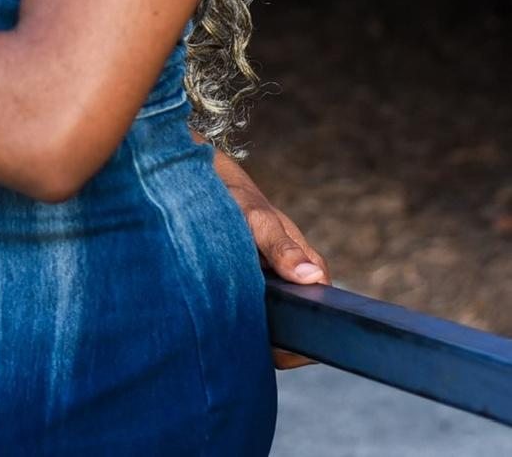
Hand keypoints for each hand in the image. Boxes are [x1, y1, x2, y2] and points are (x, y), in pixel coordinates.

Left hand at [211, 146, 330, 369]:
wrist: (210, 183)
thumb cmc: (239, 198)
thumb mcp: (257, 219)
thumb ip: (280, 246)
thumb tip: (311, 277)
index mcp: (310, 266)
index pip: (320, 316)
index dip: (304, 339)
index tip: (279, 348)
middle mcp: (297, 280)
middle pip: (298, 326)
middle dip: (277, 339)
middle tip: (244, 336)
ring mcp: (276, 285)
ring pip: (274, 323)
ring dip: (254, 328)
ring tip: (228, 326)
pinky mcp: (254, 287)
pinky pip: (253, 313)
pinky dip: (239, 318)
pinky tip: (220, 319)